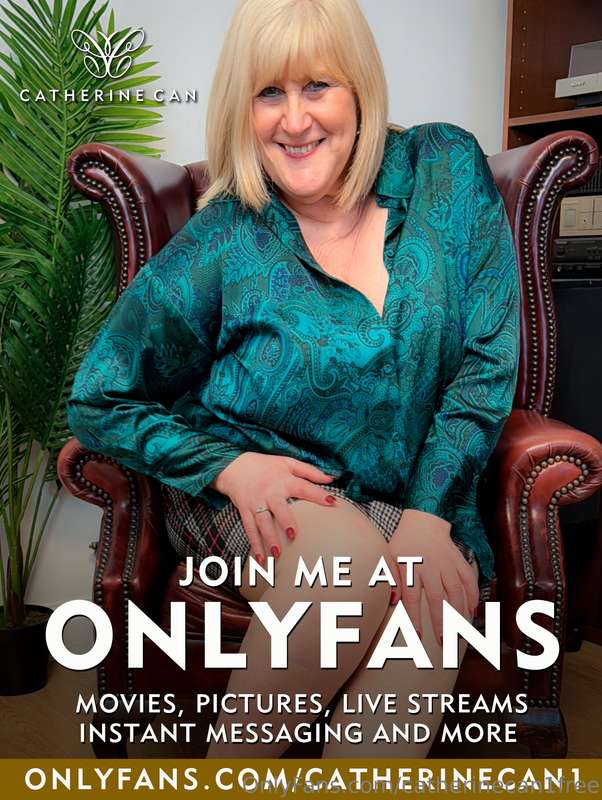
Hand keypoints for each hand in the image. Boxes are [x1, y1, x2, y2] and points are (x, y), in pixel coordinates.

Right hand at [210, 453, 337, 562]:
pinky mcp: (245, 511)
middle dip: (285, 521)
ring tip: (277, 554)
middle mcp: (270, 493)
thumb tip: (330, 479)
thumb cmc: (265, 465)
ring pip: (263, 523)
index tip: (332, 502)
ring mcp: (256, 503)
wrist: (234, 465)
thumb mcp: (287, 462)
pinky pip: (249, 529)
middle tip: (293, 535)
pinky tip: (260, 559)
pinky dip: (254, 545)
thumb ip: (309, 471)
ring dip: (269, 539)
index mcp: (284, 480)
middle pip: (279, 508)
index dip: (318, 494)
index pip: (304, 487)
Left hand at [388, 509, 478, 642]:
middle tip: (444, 642)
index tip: (419, 636)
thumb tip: (392, 600)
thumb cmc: (404, 543)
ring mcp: (447, 564)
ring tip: (460, 633)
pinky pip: (469, 580)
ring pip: (456, 592)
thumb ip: (390, 578)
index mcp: (411, 568)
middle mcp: (431, 568)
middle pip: (437, 599)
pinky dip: (473, 595)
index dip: (415, 618)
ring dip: (459, 614)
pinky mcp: (459, 561)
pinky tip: (473, 611)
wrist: (424, 520)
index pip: (413, 598)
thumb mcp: (390, 557)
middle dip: (441, 622)